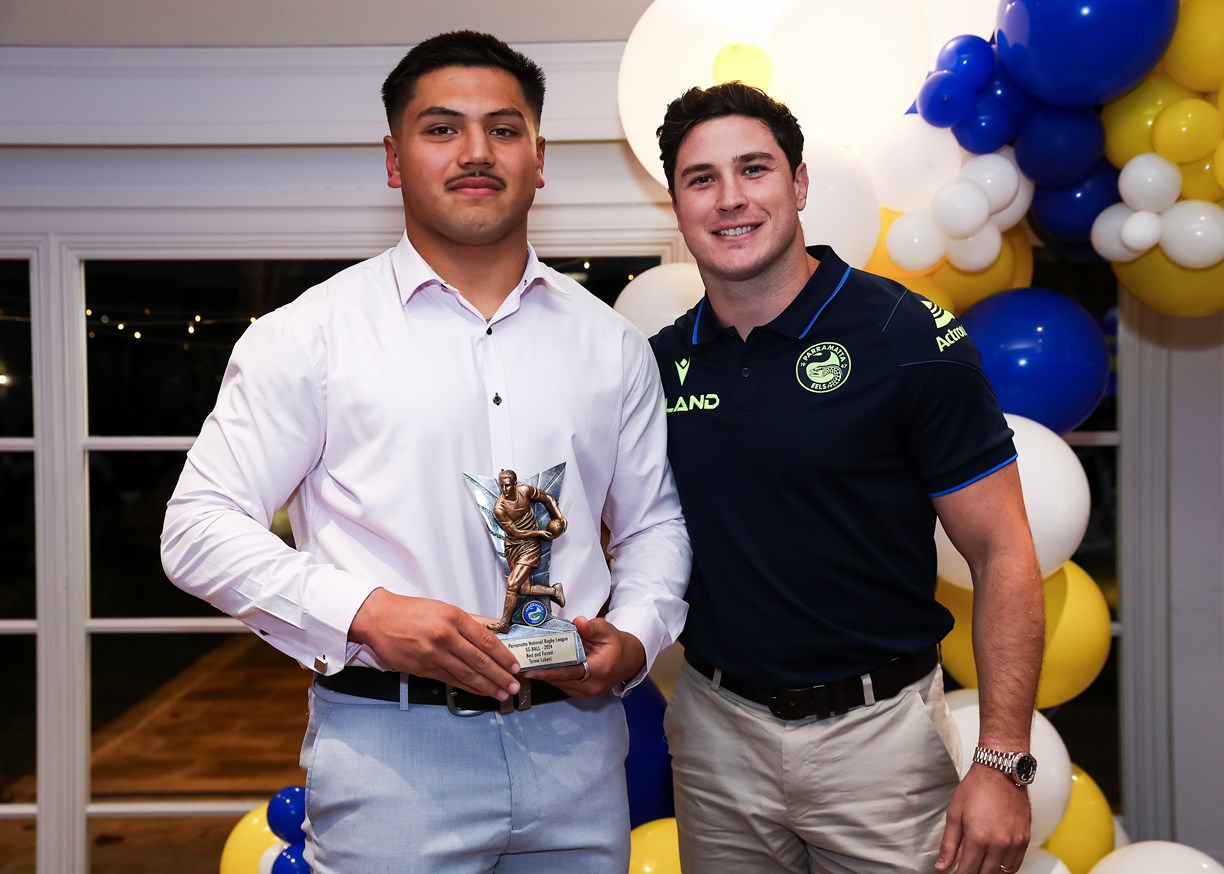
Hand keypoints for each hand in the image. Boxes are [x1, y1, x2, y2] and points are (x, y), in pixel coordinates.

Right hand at [347, 588, 520, 699]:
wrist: (379, 619)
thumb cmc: (411, 611)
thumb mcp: (445, 608)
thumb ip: (472, 621)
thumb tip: (496, 628)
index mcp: (453, 618)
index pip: (486, 640)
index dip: (503, 656)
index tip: (515, 665)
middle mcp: (445, 637)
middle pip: (479, 660)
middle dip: (500, 676)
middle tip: (514, 685)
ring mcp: (433, 655)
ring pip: (466, 674)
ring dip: (487, 686)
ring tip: (502, 693)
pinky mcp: (423, 669)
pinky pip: (450, 680)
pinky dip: (468, 687)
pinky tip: (479, 691)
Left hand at [529, 616, 644, 698]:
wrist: (628, 660)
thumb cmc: (616, 645)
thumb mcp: (607, 630)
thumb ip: (592, 627)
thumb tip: (579, 622)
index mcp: (599, 669)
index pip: (569, 672)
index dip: (548, 671)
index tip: (530, 670)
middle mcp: (592, 686)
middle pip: (560, 680)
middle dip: (540, 672)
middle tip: (521, 663)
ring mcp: (587, 692)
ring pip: (559, 684)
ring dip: (543, 675)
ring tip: (526, 664)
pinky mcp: (581, 693)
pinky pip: (562, 685)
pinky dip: (551, 676)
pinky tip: (540, 667)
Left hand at [936, 765, 1031, 873]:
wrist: (1001, 771)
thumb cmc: (976, 788)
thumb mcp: (954, 814)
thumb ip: (948, 844)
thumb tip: (941, 867)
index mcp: (979, 838)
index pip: (968, 871)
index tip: (954, 873)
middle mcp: (999, 844)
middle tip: (965, 868)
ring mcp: (1015, 843)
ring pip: (1002, 872)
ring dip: (989, 872)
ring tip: (979, 865)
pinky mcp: (1025, 839)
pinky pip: (1016, 864)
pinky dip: (1005, 868)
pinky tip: (995, 863)